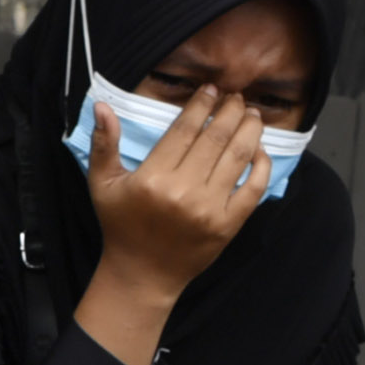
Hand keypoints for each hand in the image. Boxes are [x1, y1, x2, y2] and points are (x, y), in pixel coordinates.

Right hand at [82, 88, 267, 302]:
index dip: (201, 104)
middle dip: (231, 110)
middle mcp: (183, 191)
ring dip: (250, 130)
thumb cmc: (121, 226)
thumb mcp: (102, 184)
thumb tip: (103, 106)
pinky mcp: (228, 225)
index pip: (185, 129)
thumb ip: (103, 144)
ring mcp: (209, 209)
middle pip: (216, 137)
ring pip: (238, 157)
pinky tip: (259, 150)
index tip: (211, 90)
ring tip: (253, 115)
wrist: (142, 274)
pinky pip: (254, 188)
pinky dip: (262, 165)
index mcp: (152, 178)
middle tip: (237, 97)